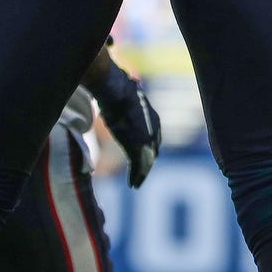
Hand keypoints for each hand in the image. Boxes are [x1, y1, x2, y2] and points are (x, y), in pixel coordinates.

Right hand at [90, 63, 161, 187]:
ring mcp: (147, 139)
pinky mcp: (137, 146)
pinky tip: (133, 183)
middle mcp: (154, 130)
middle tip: (141, 175)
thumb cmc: (117, 92)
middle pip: (153, 152)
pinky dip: (136, 176)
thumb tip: (126, 87)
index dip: (149, 150)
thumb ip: (128, 103)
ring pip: (147, 162)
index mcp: (153, 119)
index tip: (144, 158)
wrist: (117, 92)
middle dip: (147, 164)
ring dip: (142, 174)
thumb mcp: (127, 99)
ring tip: (136, 184)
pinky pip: (139, 166)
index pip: (154, 139)